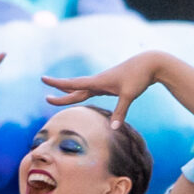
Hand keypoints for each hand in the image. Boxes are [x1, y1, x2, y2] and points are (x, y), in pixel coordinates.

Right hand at [43, 52, 168, 123]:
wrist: (149, 64)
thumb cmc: (139, 77)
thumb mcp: (129, 95)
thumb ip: (120, 112)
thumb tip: (114, 128)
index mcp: (98, 81)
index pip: (73, 83)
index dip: (57, 83)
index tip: (43, 79)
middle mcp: (98, 81)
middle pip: (74, 88)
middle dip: (60, 92)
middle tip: (46, 96)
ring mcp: (103, 82)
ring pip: (82, 89)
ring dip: (70, 92)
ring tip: (58, 96)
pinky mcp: (110, 85)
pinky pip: (92, 90)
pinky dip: (83, 93)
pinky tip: (81, 94)